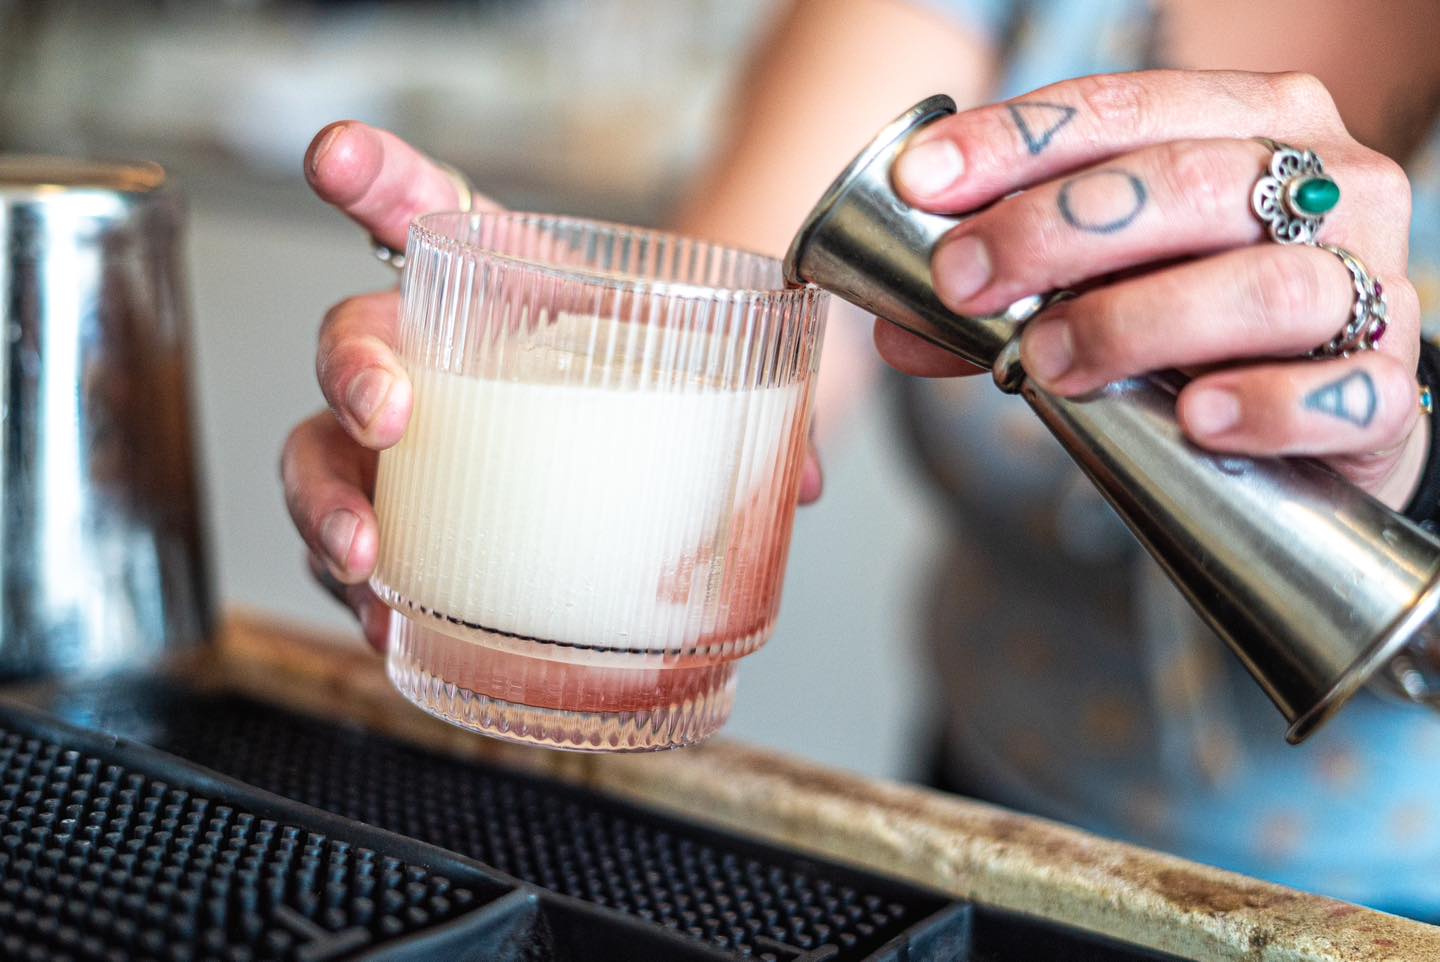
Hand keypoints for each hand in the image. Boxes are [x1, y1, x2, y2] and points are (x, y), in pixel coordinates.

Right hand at [282, 122, 823, 648]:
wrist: (613, 419)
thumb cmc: (628, 365)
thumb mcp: (684, 353)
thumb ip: (751, 397)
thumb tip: (801, 477)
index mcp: (490, 276)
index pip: (418, 202)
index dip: (371, 173)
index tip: (339, 153)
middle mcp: (424, 349)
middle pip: (352, 340)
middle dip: (354, 372)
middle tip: (390, 413)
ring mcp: (397, 438)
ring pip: (321, 453)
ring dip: (328, 503)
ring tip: (365, 556)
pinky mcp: (399, 516)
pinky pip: (350, 551)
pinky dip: (358, 591)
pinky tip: (386, 622)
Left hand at [883, 70, 1427, 507]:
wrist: (1320, 407)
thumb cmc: (1199, 321)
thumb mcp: (1106, 279)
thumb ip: (1011, 293)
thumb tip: (896, 328)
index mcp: (1253, 121)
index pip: (1126, 107)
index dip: (1018, 141)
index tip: (923, 183)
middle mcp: (1330, 181)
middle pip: (1186, 182)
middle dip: (1054, 230)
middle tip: (960, 283)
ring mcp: (1372, 281)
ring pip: (1261, 286)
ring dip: (1135, 322)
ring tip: (1047, 365)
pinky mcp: (1387, 388)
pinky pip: (1336, 394)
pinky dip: (1260, 405)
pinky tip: (1193, 418)